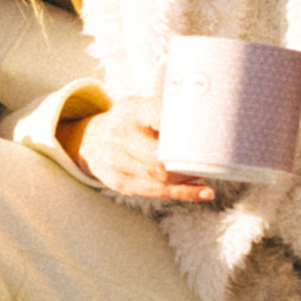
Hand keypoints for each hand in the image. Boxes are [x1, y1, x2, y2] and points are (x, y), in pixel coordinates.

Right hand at [70, 96, 215, 205]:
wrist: (89, 140)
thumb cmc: (128, 123)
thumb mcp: (141, 107)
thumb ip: (166, 111)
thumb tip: (210, 113)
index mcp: (132, 110)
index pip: (163, 118)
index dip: (186, 130)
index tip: (211, 134)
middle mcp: (120, 134)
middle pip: (160, 156)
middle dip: (188, 162)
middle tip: (211, 160)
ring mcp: (116, 160)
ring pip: (160, 177)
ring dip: (188, 179)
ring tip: (208, 174)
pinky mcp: (118, 182)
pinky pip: (155, 192)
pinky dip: (182, 193)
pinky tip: (202, 192)